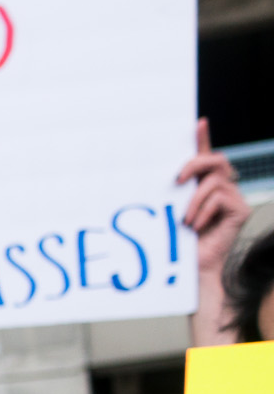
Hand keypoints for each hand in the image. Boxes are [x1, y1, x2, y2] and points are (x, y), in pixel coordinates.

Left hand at [178, 120, 247, 346]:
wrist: (193, 271)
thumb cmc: (178, 244)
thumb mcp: (170, 212)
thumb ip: (170, 194)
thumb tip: (154, 177)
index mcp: (203, 186)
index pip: (206, 156)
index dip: (203, 138)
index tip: (197, 122)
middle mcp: (222, 188)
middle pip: (216, 160)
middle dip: (195, 164)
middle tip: (178, 180)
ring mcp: (233, 198)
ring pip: (215, 181)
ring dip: (195, 200)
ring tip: (185, 220)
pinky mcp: (240, 210)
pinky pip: (221, 197)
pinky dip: (204, 211)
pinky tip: (196, 227)